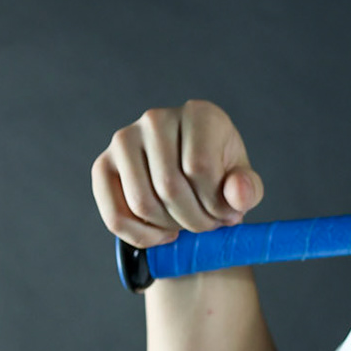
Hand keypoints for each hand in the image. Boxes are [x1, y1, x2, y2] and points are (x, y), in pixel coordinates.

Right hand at [91, 100, 263, 246]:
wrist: (194, 173)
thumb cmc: (221, 174)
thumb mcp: (243, 181)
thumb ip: (247, 189)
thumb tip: (237, 194)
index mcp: (199, 114)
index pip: (200, 168)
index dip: (215, 204)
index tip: (227, 214)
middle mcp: (156, 118)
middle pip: (169, 187)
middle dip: (195, 220)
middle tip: (208, 226)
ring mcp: (124, 139)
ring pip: (142, 203)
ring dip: (170, 228)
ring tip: (188, 226)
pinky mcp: (103, 165)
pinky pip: (115, 215)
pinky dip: (141, 237)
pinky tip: (164, 236)